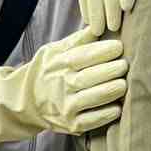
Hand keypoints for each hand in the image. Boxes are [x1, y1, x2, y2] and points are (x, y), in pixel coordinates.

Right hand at [0, 29, 129, 142]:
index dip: (101, 51)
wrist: (26, 100)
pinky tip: (117, 108)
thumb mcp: (55, 51)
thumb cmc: (47, 71)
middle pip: (87, 77)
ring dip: (108, 92)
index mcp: (59, 64)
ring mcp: (65, 106)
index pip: (82, 56)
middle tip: (124, 65)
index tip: (118, 46)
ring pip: (90, 98)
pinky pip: (89, 121)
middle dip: (108, 71)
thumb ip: (77, 41)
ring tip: (123, 84)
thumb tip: (98, 25)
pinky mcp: (70, 124)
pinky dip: (103, 115)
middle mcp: (61, 85)